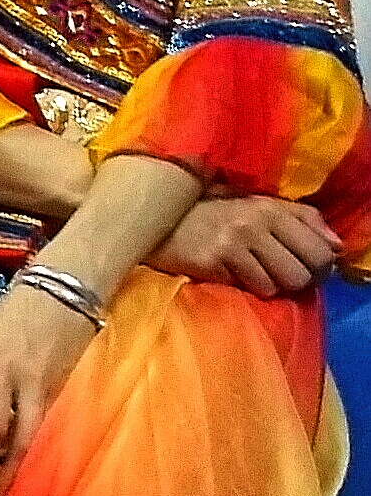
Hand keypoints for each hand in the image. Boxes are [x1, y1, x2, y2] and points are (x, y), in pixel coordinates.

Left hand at [0, 279, 98, 486]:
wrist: (65, 291)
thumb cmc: (10, 317)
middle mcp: (24, 384)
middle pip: (14, 439)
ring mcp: (50, 389)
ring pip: (35, 439)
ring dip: (19, 470)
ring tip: (5, 495)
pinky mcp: (67, 392)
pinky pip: (47, 428)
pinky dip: (34, 449)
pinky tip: (23, 466)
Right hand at [148, 194, 339, 297]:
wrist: (157, 220)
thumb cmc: (214, 215)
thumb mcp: (259, 206)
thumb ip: (301, 219)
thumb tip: (337, 246)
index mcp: (271, 207)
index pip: (320, 247)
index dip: (321, 265)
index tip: (306, 267)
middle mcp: (256, 222)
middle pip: (305, 271)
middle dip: (299, 280)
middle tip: (283, 277)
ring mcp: (233, 242)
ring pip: (280, 284)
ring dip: (271, 286)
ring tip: (256, 276)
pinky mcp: (212, 262)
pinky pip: (251, 288)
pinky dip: (248, 288)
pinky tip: (233, 276)